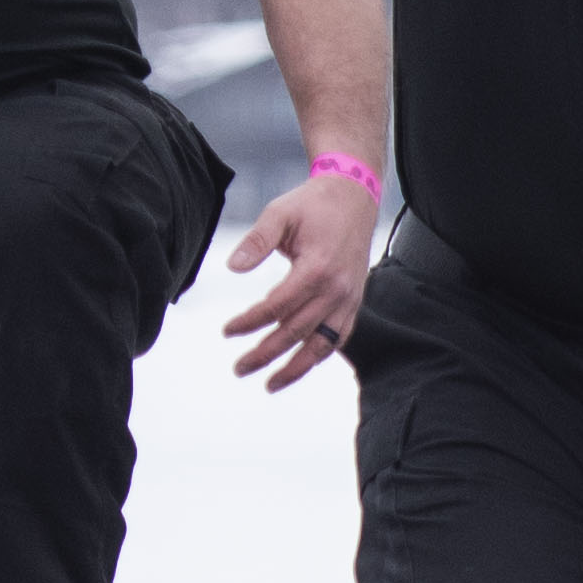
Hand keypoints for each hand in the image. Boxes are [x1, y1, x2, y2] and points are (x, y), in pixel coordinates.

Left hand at [219, 169, 378, 390]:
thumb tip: (232, 268)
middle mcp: (336, 290)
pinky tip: (300, 366)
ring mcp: (348, 299)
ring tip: (270, 384)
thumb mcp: (279, 214)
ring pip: (321, 345)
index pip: (277, 307)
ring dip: (295, 368)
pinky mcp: (354, 303)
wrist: (354, 198)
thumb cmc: (312, 205)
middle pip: (296, 332)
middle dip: (265, 354)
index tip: (227, 331)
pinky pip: (338, 338)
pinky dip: (319, 355)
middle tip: (239, 369)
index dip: (250, 322)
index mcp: (316, 268)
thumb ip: (256, 242)